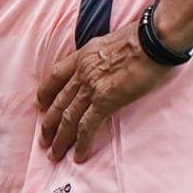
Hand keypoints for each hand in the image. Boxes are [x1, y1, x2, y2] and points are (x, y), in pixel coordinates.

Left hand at [36, 22, 177, 162]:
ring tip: (53, 154)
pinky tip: (78, 156)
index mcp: (84, 54)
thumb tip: (114, 61)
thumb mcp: (114, 39)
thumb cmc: (144, 37)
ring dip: (59, 138)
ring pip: (68, 117)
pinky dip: (81, 142)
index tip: (39, 104)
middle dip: (48, 123)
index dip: (46, 92)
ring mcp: (91, 87)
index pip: (57, 75)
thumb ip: (107, 53)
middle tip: (43, 140)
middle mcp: (82, 71)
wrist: (153, 39)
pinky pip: (88, 126)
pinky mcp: (106, 100)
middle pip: (58, 101)